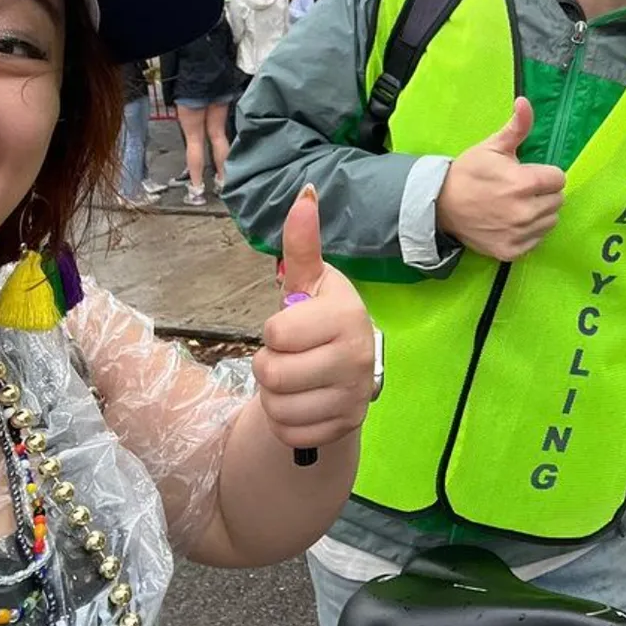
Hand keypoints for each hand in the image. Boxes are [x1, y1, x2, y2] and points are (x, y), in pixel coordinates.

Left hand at [252, 186, 376, 449]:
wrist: (345, 374)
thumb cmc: (318, 321)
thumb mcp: (309, 284)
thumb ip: (302, 245)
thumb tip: (305, 192)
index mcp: (346, 316)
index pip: (276, 333)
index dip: (274, 332)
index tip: (293, 327)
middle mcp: (357, 356)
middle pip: (272, 374)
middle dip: (268, 366)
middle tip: (289, 357)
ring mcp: (353, 397)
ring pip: (278, 407)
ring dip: (274, 397)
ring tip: (294, 381)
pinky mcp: (344, 428)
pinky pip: (289, 433)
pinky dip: (285, 422)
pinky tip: (302, 404)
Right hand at [435, 97, 565, 261]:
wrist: (440, 205)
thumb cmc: (469, 172)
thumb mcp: (492, 146)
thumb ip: (516, 127)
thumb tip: (525, 102)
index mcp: (524, 183)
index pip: (559, 179)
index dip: (545, 174)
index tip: (529, 174)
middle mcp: (525, 212)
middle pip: (557, 201)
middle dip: (544, 192)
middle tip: (522, 189)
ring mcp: (518, 234)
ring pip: (550, 221)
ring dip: (540, 213)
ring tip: (518, 205)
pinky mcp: (511, 251)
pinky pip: (537, 241)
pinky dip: (529, 232)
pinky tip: (512, 222)